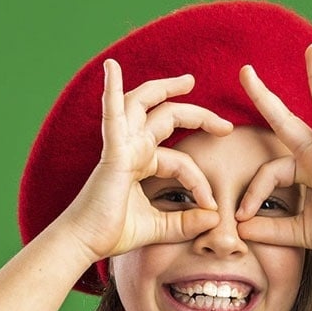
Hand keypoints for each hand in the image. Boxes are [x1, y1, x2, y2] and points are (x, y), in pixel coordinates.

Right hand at [60, 59, 233, 262]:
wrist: (86, 243)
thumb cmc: (113, 233)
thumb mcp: (160, 228)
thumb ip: (186, 223)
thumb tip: (215, 218)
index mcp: (141, 163)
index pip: (181, 161)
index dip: (200, 181)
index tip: (212, 206)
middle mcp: (132, 148)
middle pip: (168, 117)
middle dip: (199, 116)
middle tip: (226, 125)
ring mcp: (121, 146)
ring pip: (143, 103)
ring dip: (164, 88)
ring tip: (189, 80)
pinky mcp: (112, 152)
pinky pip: (112, 115)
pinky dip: (111, 90)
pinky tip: (112, 68)